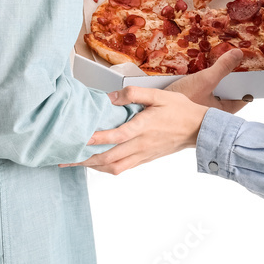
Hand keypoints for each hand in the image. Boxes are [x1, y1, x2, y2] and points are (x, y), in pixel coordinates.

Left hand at [62, 49, 243, 174]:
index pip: (114, 136)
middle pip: (108, 157)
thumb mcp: (159, 95)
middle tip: (64, 157)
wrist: (199, 129)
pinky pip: (122, 168)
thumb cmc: (180, 110)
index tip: (76, 139)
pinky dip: (106, 168)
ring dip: (93, 166)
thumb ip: (134, 94)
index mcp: (143, 127)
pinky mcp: (145, 159)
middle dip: (84, 159)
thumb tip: (112, 98)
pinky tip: (97, 163)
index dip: (94, 139)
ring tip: (75, 162)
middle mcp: (140, 144)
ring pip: (113, 167)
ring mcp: (142, 155)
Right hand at [166, 48, 247, 113]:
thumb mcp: (205, 81)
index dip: (247, 86)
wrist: (153, 110)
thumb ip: (222, 68)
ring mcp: (199, 106)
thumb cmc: (182, 103)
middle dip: (228, 77)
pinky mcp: (187, 102)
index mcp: (221, 110)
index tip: (253, 73)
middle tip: (233, 60)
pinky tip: (196, 68)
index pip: (241, 99)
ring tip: (215, 60)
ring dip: (212, 77)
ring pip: (211, 90)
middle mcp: (211, 110)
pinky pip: (198, 88)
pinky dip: (199, 79)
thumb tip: (238, 54)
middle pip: (226, 92)